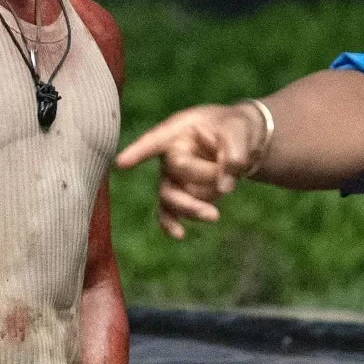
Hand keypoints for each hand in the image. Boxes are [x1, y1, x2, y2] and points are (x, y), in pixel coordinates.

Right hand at [116, 102, 267, 238]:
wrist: (242, 143)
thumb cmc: (236, 129)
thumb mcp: (241, 130)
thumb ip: (234, 153)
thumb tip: (224, 186)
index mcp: (180, 128)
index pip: (156, 139)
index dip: (138, 151)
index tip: (121, 164)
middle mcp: (171, 152)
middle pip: (173, 169)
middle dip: (203, 176)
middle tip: (230, 180)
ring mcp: (173, 175)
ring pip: (170, 196)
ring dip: (190, 207)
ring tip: (214, 216)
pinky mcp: (181, 194)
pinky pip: (170, 211)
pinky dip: (172, 223)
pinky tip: (179, 234)